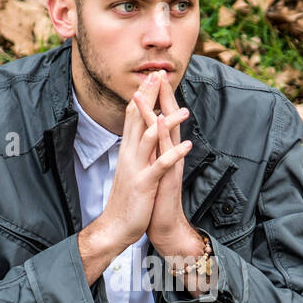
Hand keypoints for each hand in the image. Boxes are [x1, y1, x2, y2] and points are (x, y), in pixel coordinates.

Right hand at [95, 70, 191, 252]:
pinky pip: (160, 166)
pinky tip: (187, 145)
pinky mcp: (144, 184)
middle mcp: (129, 155)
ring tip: (185, 110)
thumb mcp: (131, 170)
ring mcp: (136, 169)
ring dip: (167, 122)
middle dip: (149, 96)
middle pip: (138, 119)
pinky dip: (173, 154)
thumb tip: (143, 135)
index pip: (133, 116)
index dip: (142, 95)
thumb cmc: (127, 200)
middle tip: (159, 75)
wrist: (116, 227)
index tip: (151, 78)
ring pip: (150, 138)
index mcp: (127, 151)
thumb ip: (136, 151)